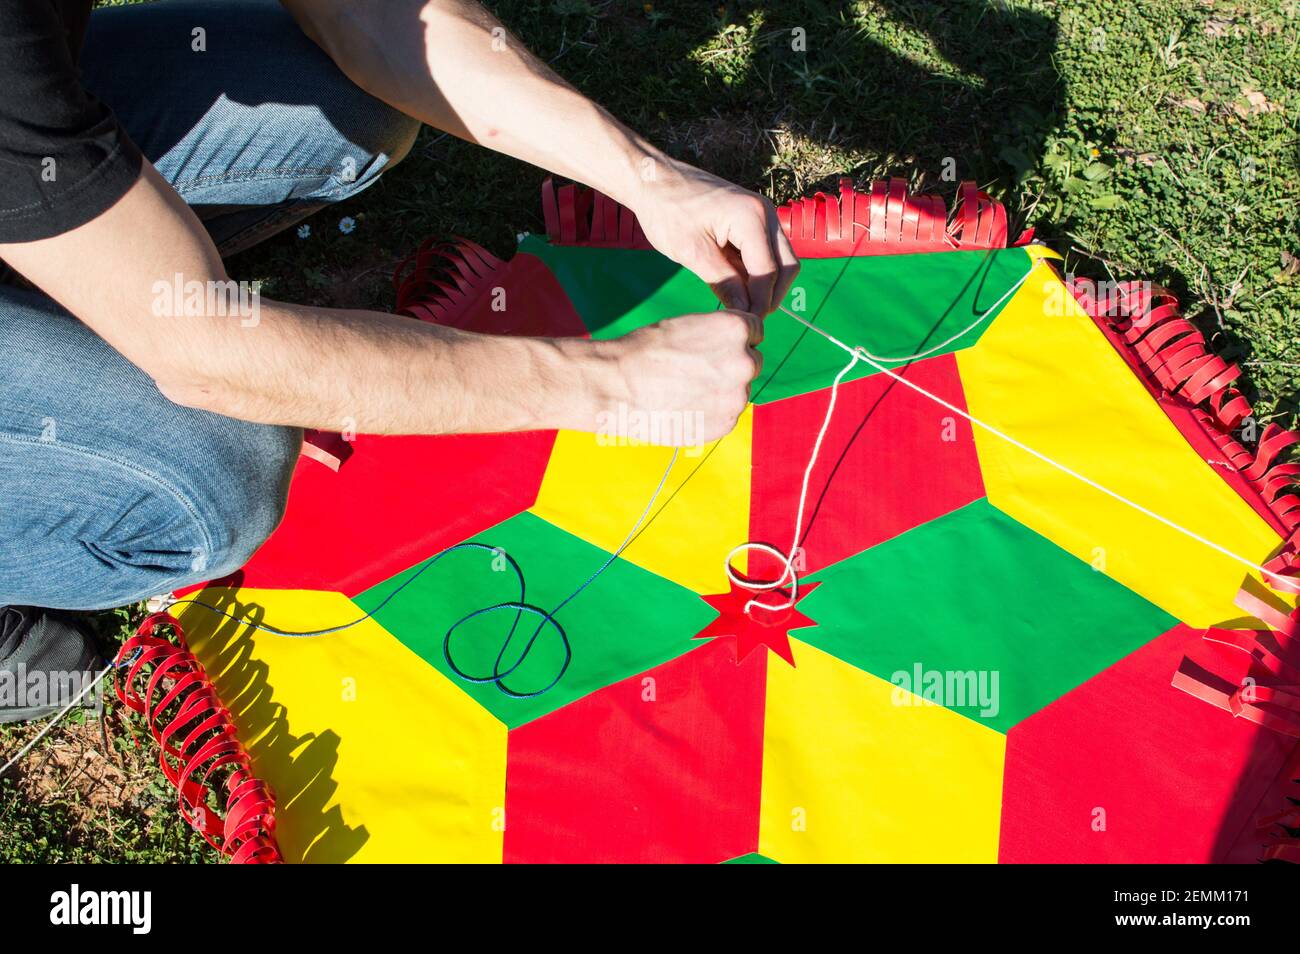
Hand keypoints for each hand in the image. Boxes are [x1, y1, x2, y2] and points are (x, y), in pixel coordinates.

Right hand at [594, 310, 761, 445]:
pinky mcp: (726, 424)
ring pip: (739, 391)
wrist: (617, 387)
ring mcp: (738, 396)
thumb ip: (721, 338)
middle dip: (730, 366)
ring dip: (721, 391)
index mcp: (737, 328)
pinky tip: (685, 407)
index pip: (755, 331)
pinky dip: (711, 412)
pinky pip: (727, 415)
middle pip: (751, 363)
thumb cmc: (646, 350)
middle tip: (695, 371)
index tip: (710, 347)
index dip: (732, 339)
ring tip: (685, 390)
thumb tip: (740, 353)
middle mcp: (745, 362)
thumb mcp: (689, 326)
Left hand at [631, 158, 799, 314]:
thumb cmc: (667, 212)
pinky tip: (737, 285)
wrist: (655, 180)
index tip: (744, 325)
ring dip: (766, 284)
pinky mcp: (754, 218)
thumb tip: (744, 313)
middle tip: (747, 318)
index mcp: (751, 218)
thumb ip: (723, 283)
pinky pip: (767, 250)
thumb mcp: (692, 253)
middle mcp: (766, 213)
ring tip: (741, 304)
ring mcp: (763, 214)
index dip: (759, 303)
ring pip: (781, 259)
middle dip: (770, 295)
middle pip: (787, 266)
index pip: (768, 272)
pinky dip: (757, 271)